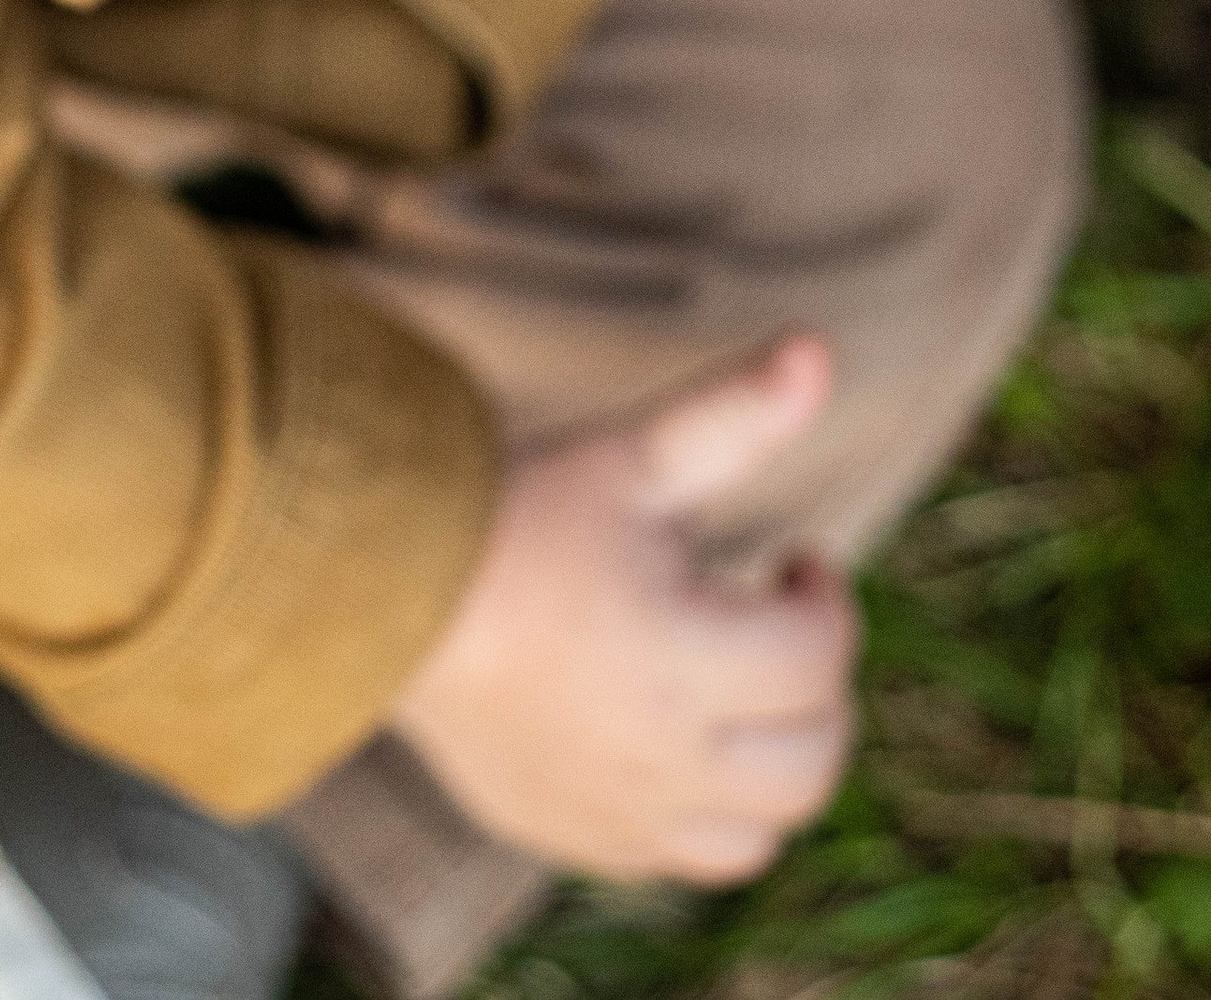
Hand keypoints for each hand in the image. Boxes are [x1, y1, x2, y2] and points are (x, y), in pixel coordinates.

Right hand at [391, 336, 853, 879]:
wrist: (385, 596)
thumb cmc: (516, 515)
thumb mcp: (632, 458)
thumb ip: (735, 413)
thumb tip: (819, 348)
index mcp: (683, 659)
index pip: (817, 657)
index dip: (826, 597)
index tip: (795, 557)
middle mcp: (664, 758)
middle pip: (812, 761)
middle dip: (820, 688)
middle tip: (783, 628)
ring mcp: (623, 814)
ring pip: (763, 832)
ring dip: (783, 763)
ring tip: (750, 692)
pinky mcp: (582, 838)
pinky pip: (690, 861)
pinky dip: (718, 815)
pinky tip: (688, 742)